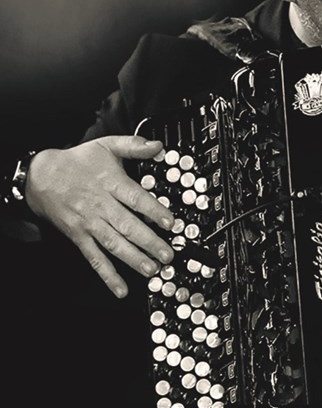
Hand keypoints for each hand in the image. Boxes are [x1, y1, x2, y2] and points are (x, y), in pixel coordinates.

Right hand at [25, 136, 175, 297]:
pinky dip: (108, 274)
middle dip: (149, 242)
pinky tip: (120, 288)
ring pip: (114, 245)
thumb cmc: (78, 161)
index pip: (136, 199)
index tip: (170, 222)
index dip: (154, 211)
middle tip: (167, 254)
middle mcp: (101, 206)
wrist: (41, 176)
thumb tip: (157, 145)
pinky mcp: (79, 237)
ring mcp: (89, 224)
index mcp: (111, 183)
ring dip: (133, 259)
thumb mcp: (107, 145)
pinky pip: (94, 258)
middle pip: (128, 226)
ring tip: (151, 270)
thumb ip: (134, 145)